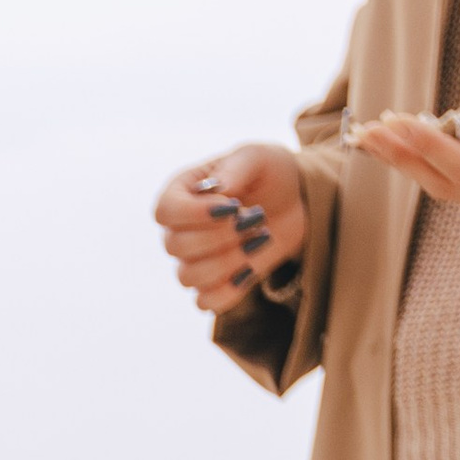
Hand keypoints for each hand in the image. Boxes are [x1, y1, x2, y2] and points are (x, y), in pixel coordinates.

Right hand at [155, 144, 305, 316]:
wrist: (295, 202)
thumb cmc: (269, 173)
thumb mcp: (257, 156)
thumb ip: (235, 166)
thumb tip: (215, 191)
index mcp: (181, 193)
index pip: (165, 212)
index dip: (194, 214)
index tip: (231, 206)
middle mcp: (179, 229)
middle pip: (177, 246)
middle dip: (223, 235)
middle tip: (256, 217)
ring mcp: (193, 261)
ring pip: (190, 277)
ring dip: (231, 260)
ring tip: (260, 239)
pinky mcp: (213, 284)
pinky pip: (206, 302)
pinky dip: (230, 290)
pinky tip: (251, 269)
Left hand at [346, 61, 459, 211]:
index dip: (432, 147)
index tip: (397, 124)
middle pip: (449, 183)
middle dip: (406, 157)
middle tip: (367, 132)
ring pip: (447, 181)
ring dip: (408, 157)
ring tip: (372, 134)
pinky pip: (455, 171)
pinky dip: (427, 154)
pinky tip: (400, 137)